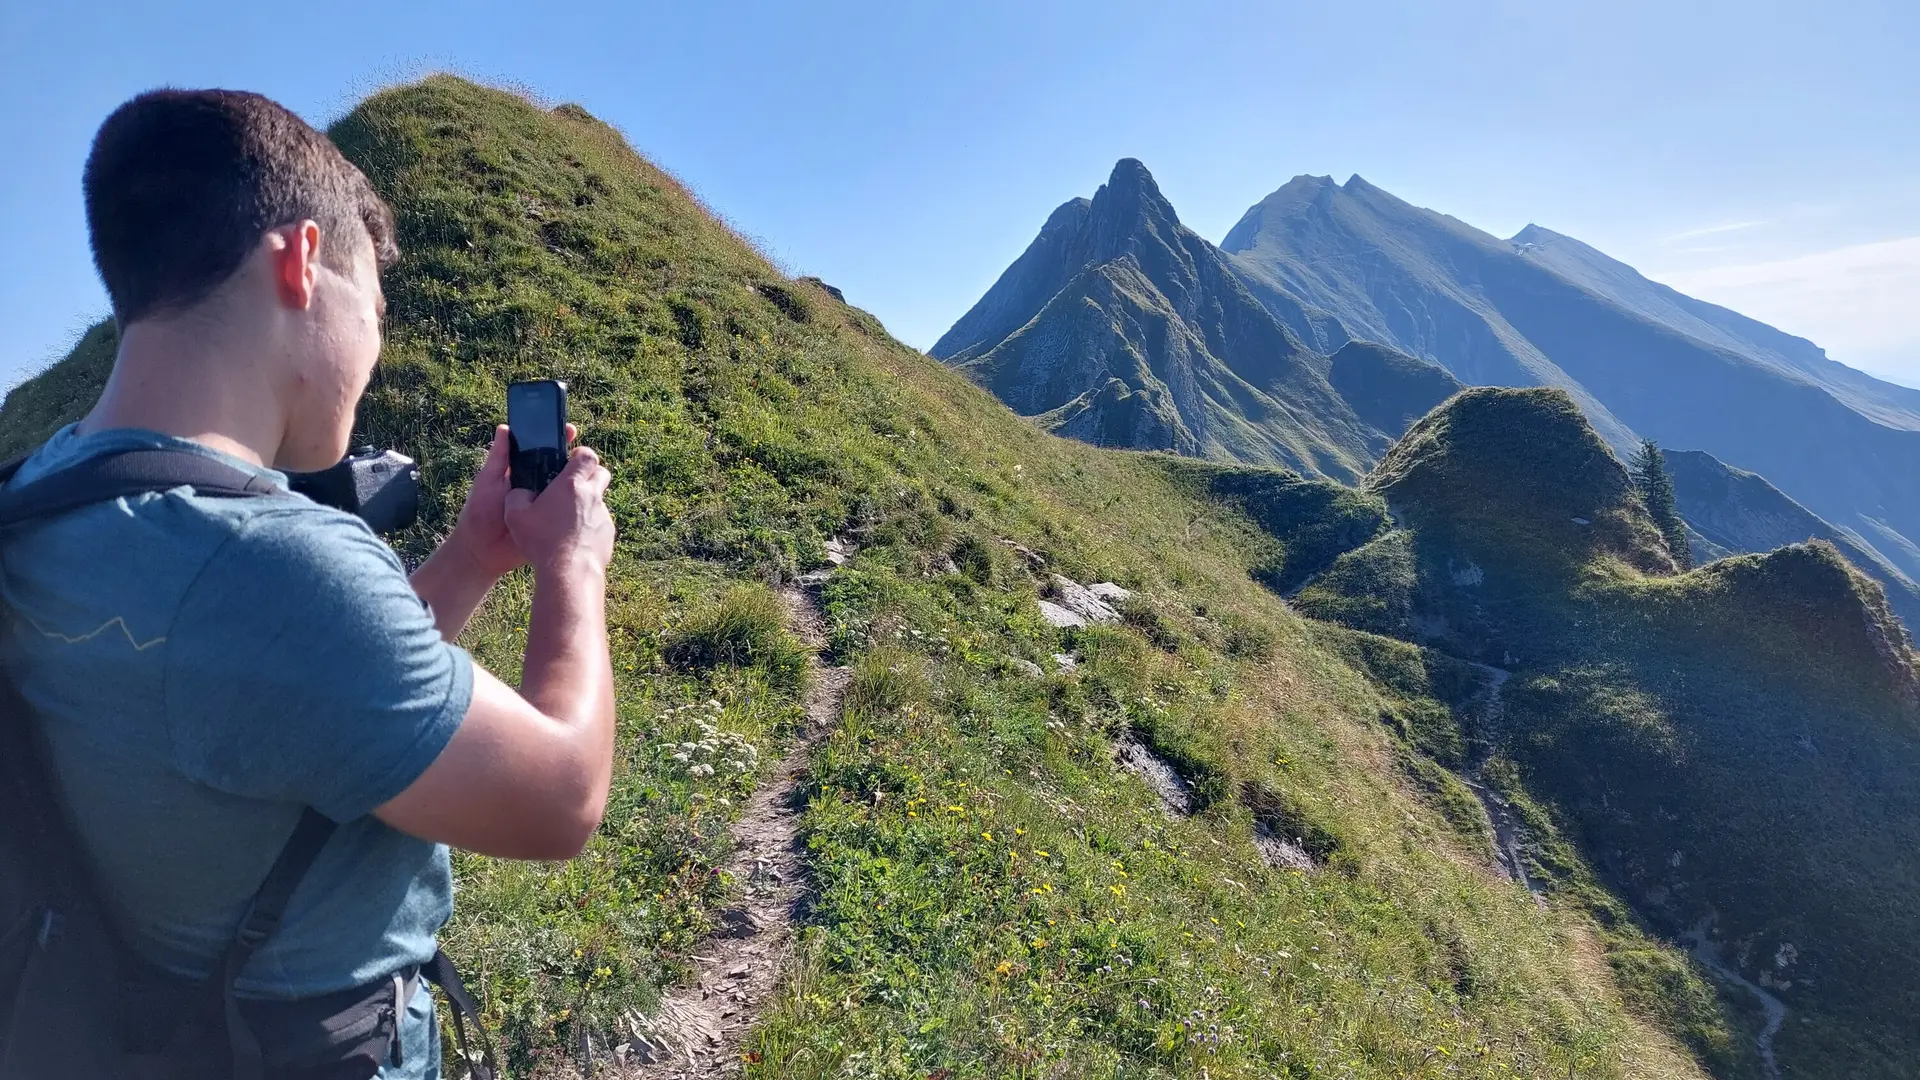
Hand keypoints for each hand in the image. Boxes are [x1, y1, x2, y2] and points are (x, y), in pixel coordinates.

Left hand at [448, 423, 577, 580]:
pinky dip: (579, 505)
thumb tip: (505, 427)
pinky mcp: (553, 522)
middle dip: (575, 460)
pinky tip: (591, 497)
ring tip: (593, 473)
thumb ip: (498, 457)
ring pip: (568, 489)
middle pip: (560, 469)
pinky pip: (569, 511)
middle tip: (588, 454)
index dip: (556, 441)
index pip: (542, 452)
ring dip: (579, 482)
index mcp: (522, 473)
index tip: (569, 430)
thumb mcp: (488, 481)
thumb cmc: (480, 513)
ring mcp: (547, 505)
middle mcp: (538, 486)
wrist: (483, 551)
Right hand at [505, 444, 615, 580]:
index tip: (573, 458)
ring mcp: (603, 515)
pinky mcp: (608, 534)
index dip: (581, 454)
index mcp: (571, 485)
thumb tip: (523, 491)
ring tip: (568, 517)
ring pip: (600, 499)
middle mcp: (592, 496)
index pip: (587, 456)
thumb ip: (517, 496)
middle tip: (573, 484)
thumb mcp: (516, 516)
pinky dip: (590, 524)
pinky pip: (601, 522)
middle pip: (602, 472)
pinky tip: (575, 537)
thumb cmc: (542, 541)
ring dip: (588, 502)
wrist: (569, 572)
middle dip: (590, 474)